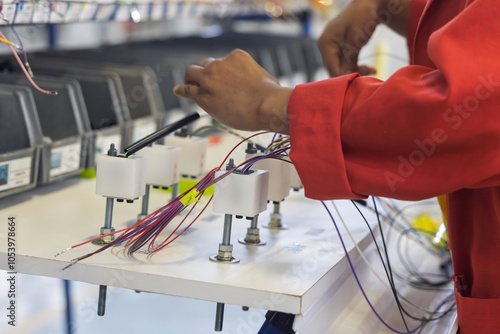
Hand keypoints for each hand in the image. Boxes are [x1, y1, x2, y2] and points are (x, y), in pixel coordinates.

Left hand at [173, 49, 292, 133]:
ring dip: (190, 79)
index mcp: (236, 57)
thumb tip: (255, 88)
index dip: (221, 73)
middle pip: (204, 64)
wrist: (267, 105)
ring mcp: (209, 79)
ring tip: (187, 85)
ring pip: (191, 73)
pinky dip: (182, 89)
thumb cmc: (271, 96)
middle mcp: (220, 64)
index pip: (222, 62)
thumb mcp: (264, 77)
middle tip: (203, 81)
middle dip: (204, 72)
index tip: (221, 81)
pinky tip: (179, 91)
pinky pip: (187, 89)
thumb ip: (252, 78)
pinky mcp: (203, 94)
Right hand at [318, 0, 379, 76]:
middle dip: (350, 73)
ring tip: (372, 70)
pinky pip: (346, 62)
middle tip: (368, 74)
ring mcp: (333, 46)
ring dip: (355, 70)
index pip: (331, 67)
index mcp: (325, 42)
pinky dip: (357, 65)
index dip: (344, 76)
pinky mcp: (341, 47)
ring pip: (341, 67)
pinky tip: (370, 67)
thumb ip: (349, 59)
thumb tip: (346, 75)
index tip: (360, 78)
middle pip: (335, 68)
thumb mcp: (356, 40)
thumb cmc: (362, 16)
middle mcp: (325, 45)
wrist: (370, 2)